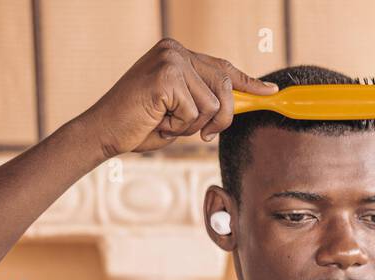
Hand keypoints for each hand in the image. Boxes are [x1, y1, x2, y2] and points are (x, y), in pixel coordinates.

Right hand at [78, 37, 277, 158]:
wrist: (103, 132)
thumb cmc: (139, 125)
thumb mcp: (180, 111)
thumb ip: (204, 103)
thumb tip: (236, 106)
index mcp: (178, 54)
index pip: (222, 67)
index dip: (249, 82)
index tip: (271, 91)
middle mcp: (175, 50)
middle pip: (225, 87)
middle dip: (221, 119)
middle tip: (202, 134)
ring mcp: (170, 61)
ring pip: (212, 104)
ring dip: (193, 125)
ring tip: (166, 123)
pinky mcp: (166, 77)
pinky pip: (195, 113)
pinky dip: (179, 127)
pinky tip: (157, 121)